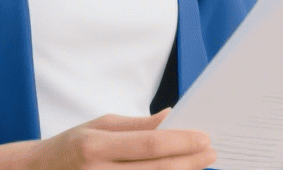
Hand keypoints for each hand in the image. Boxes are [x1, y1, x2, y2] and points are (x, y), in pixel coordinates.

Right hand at [28, 112, 214, 169]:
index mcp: (95, 145)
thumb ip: (137, 125)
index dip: (181, 142)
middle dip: (189, 162)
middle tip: (211, 153)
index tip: (204, 137)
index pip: (149, 144)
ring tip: (200, 165)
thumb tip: (172, 117)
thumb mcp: (99, 126)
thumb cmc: (70, 146)